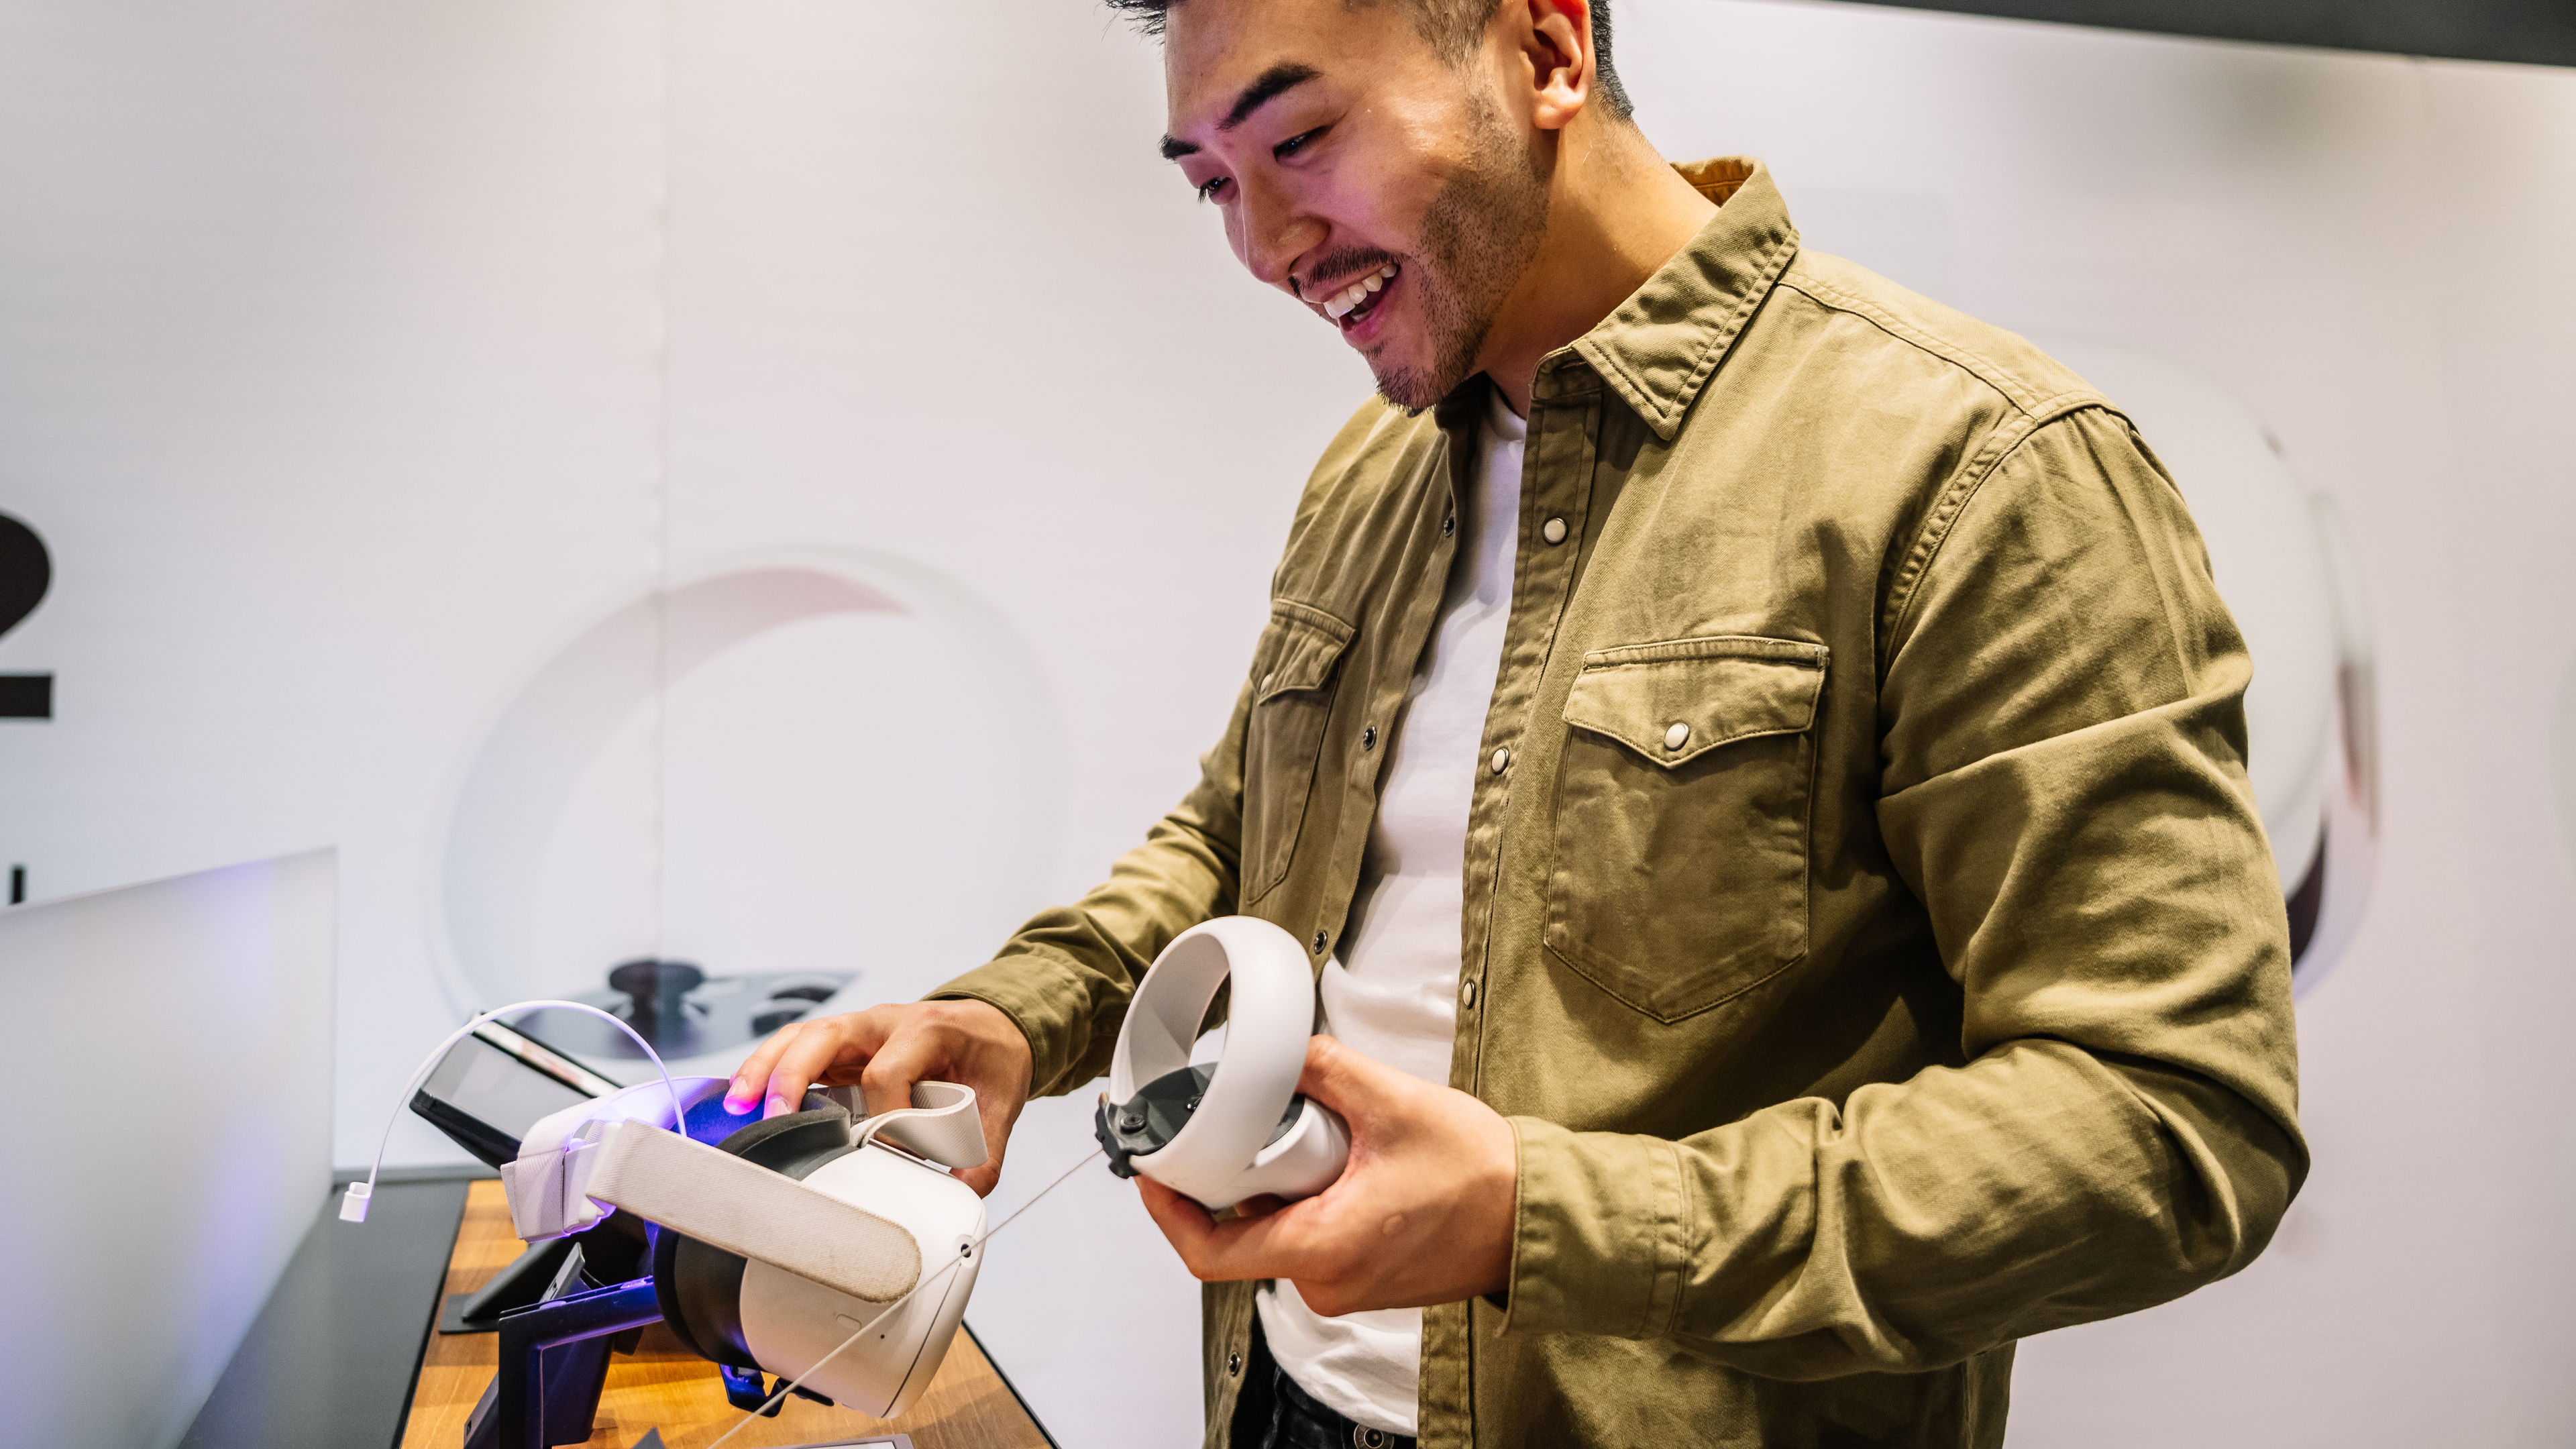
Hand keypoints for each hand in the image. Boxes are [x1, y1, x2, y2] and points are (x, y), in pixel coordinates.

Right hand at [723, 999, 1033, 1196]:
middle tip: (773, 1119)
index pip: (888, 1070)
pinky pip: (795, 1047)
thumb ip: (985, 1149)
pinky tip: (744, 1097)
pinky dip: (766, 1068)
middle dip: (795, 1076)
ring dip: (765, 1068)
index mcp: (927, 1031)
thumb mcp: (1002, 1100)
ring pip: (800, 1036)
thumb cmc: (990, 1056)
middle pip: (827, 1036)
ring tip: (737, 1106)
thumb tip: (965, 1192)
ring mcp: (858, 1031)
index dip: (883, 1115)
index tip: (889, 1153)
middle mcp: (884, 1023)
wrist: (992, 1027)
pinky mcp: (841, 1045)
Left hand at [1135, 1035, 1518, 1314]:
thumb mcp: (1392, 1102)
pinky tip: (1343, 1160)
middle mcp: (1326, 1282)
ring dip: (1284, 1183)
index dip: (1168, 1212)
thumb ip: (1325, 1067)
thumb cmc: (1480, 1177)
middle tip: (1258, 1122)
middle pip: (1244, 1232)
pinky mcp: (1364, 1278)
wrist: (1535, 1216)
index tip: (1152, 1173)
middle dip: (1242, 1175)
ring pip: (1281, 1231)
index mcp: (1321, 1248)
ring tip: (1325, 1136)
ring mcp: (1345, 1285)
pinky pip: (1313, 1237)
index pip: (1209, 1251)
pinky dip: (1312, 1198)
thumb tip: (1281, 1051)